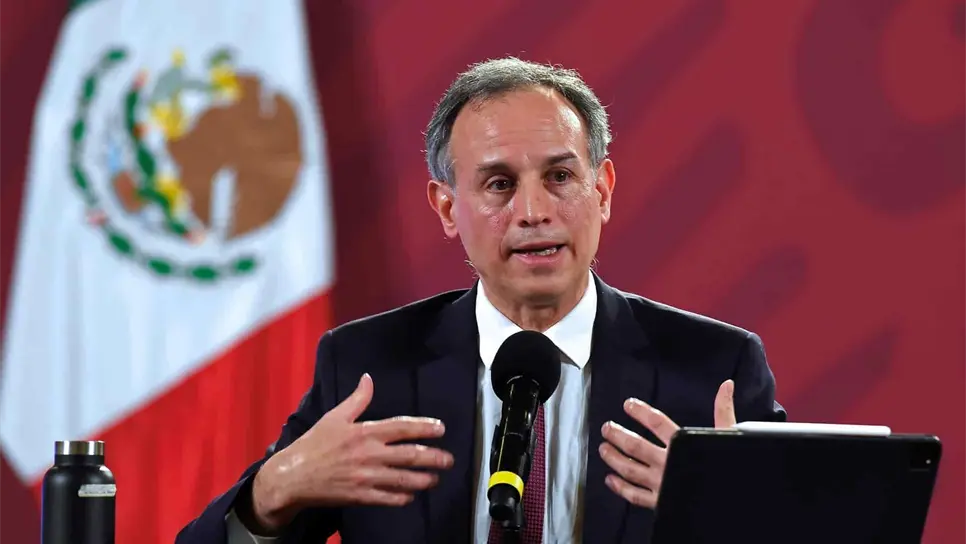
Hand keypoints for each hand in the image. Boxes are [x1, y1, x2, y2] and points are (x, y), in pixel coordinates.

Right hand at [250, 373, 453, 531]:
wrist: (292, 476)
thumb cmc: (313, 444)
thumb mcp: (334, 416)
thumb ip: (357, 399)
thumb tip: (368, 378)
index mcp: (364, 432)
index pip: (402, 427)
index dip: (424, 427)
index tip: (441, 429)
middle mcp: (369, 454)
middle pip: (409, 455)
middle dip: (433, 457)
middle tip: (449, 459)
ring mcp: (366, 477)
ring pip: (403, 479)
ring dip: (423, 479)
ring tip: (436, 478)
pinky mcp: (360, 497)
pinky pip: (388, 498)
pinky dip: (402, 497)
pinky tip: (412, 495)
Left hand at [599, 379, 734, 507]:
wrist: (733, 504)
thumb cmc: (728, 468)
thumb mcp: (729, 436)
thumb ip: (723, 410)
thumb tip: (726, 385)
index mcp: (683, 445)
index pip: (657, 423)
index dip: (641, 412)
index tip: (628, 404)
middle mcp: (668, 464)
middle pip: (636, 447)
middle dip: (618, 435)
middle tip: (606, 427)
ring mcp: (662, 484)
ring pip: (630, 470)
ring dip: (613, 458)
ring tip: (603, 448)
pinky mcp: (660, 502)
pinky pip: (635, 496)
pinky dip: (621, 488)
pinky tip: (610, 479)